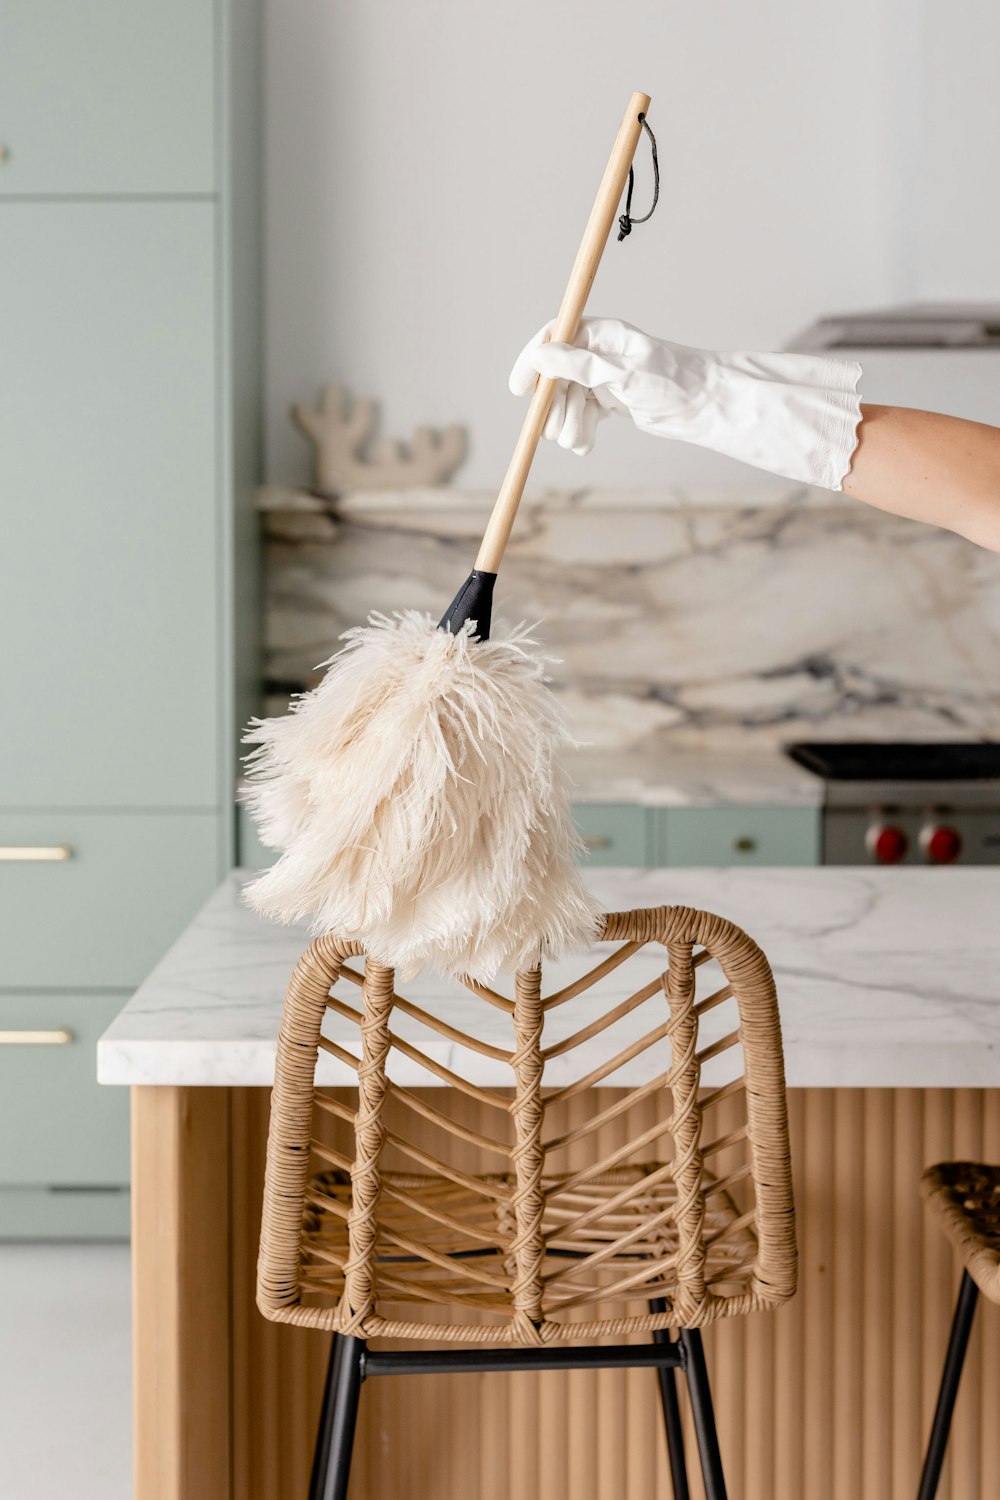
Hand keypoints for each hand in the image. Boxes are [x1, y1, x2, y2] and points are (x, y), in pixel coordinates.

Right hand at [509, 315, 862, 490]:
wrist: (706, 406)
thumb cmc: (673, 383)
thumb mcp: (624, 375)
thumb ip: (580, 367)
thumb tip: (540, 356)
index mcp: (602, 333)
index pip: (553, 337)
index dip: (532, 362)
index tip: (519, 389)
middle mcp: (599, 352)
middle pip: (555, 376)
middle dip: (553, 406)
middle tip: (557, 432)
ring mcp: (604, 377)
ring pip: (566, 400)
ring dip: (567, 424)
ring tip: (580, 442)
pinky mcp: (611, 400)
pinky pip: (581, 415)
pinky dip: (580, 431)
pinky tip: (585, 445)